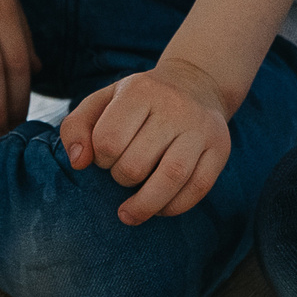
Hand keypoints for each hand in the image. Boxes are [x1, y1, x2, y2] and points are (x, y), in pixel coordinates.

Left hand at [60, 58, 234, 224]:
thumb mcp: (104, 100)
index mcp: (141, 91)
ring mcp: (201, 129)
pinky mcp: (220, 148)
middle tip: (122, 173)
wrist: (196, 84)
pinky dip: (174, 207)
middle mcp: (175, 107)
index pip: (108, 141)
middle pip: (136, 164)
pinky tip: (159, 207)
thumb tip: (77, 162)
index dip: (99, 158)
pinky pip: (197, 189)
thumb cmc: (140, 100)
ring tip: (129, 213)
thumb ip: (77, 126)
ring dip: (144, 205)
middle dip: (121, 178)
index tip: (105, 156)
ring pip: (170, 179)